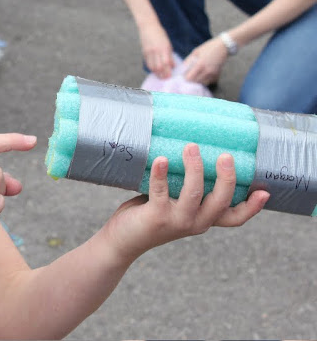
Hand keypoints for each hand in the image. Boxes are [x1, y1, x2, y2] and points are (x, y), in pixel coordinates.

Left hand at [101, 144, 268, 262]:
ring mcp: (176, 220)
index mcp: (203, 220)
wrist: (123, 240)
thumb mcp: (175, 203)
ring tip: (191, 147)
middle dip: (226, 178)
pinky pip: (160, 191)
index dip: (252, 208)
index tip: (264, 192)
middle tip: (226, 156)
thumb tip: (193, 151)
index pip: (235, 218)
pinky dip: (161, 174)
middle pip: (220, 202)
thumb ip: (185, 187)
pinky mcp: (156, 216)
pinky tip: (161, 159)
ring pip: (193, 194)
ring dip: (194, 169)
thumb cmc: (150, 215)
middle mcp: (195, 223)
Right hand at [138, 23, 174, 78]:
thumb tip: (172, 66)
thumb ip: (169, 55)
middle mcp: (156, 51)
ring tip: (160, 76)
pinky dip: (151, 68)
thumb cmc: (160, 34)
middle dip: (162, 75)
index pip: (166, 63)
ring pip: (152, 67)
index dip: (168, 71)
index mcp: (164, 48)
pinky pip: (148, 63)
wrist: (148, 27)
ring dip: (156, 73)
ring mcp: (149, 52)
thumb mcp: (168, 44)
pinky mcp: (144, 53)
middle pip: (159, 67)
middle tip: (165, 79)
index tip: (170, 77)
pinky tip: (155, 70)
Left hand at [183, 38, 226, 84]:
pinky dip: (204, 81)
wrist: (223, 47)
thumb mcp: (196, 52)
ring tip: (195, 76)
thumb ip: (188, 61)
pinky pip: (208, 82)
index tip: (183, 75)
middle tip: (188, 76)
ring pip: (202, 84)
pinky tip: (202, 76)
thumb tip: (182, 69)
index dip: (185, 78)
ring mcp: (213, 74)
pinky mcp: (217, 75)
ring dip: (197, 81)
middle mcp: (207, 71)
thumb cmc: (208, 48)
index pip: (189, 78)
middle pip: (195, 82)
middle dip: (190, 80)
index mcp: (200, 65)